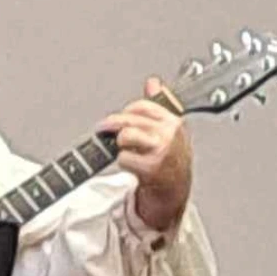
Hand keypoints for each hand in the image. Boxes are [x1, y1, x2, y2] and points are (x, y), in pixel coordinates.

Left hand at [99, 76, 193, 232]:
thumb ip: (160, 105)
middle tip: (103, 130)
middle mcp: (170, 133)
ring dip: (120, 145)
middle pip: (130, 119)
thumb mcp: (169, 131)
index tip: (118, 119)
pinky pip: (124, 157)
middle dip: (112, 125)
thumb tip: (154, 83)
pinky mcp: (152, 167)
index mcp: (174, 121)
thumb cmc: (170, 162)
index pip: (143, 105)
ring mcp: (162, 150)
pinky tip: (132, 166)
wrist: (174, 193)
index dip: (125, 111)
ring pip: (126, 135)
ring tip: (125, 151)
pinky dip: (123, 162)